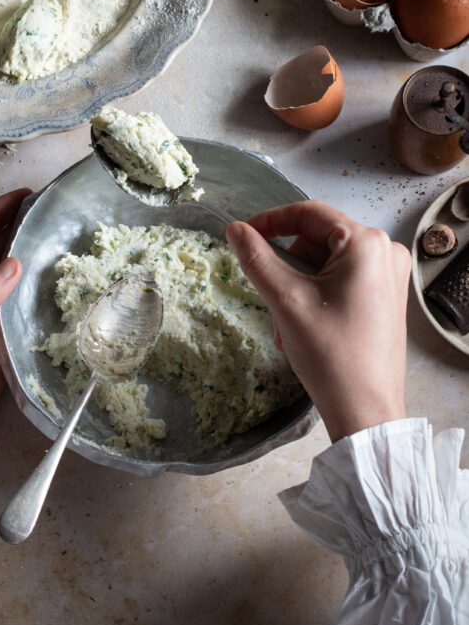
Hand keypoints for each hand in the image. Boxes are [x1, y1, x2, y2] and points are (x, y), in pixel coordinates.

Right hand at [226, 200, 410, 442]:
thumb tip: (235, 231)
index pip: (309, 213)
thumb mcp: (286, 300)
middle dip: (286, 265)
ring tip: (286, 323)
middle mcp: (385, 251)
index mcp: (367, 244)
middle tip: (267, 295)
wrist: (366, 411)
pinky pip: (342, 279)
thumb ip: (257, 259)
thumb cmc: (330, 354)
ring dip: (298, 285)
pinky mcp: (387, 296)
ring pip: (326, 262)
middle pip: (318, 239)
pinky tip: (303, 326)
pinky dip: (316, 295)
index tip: (242, 235)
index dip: (270, 220)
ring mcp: (390, 275)